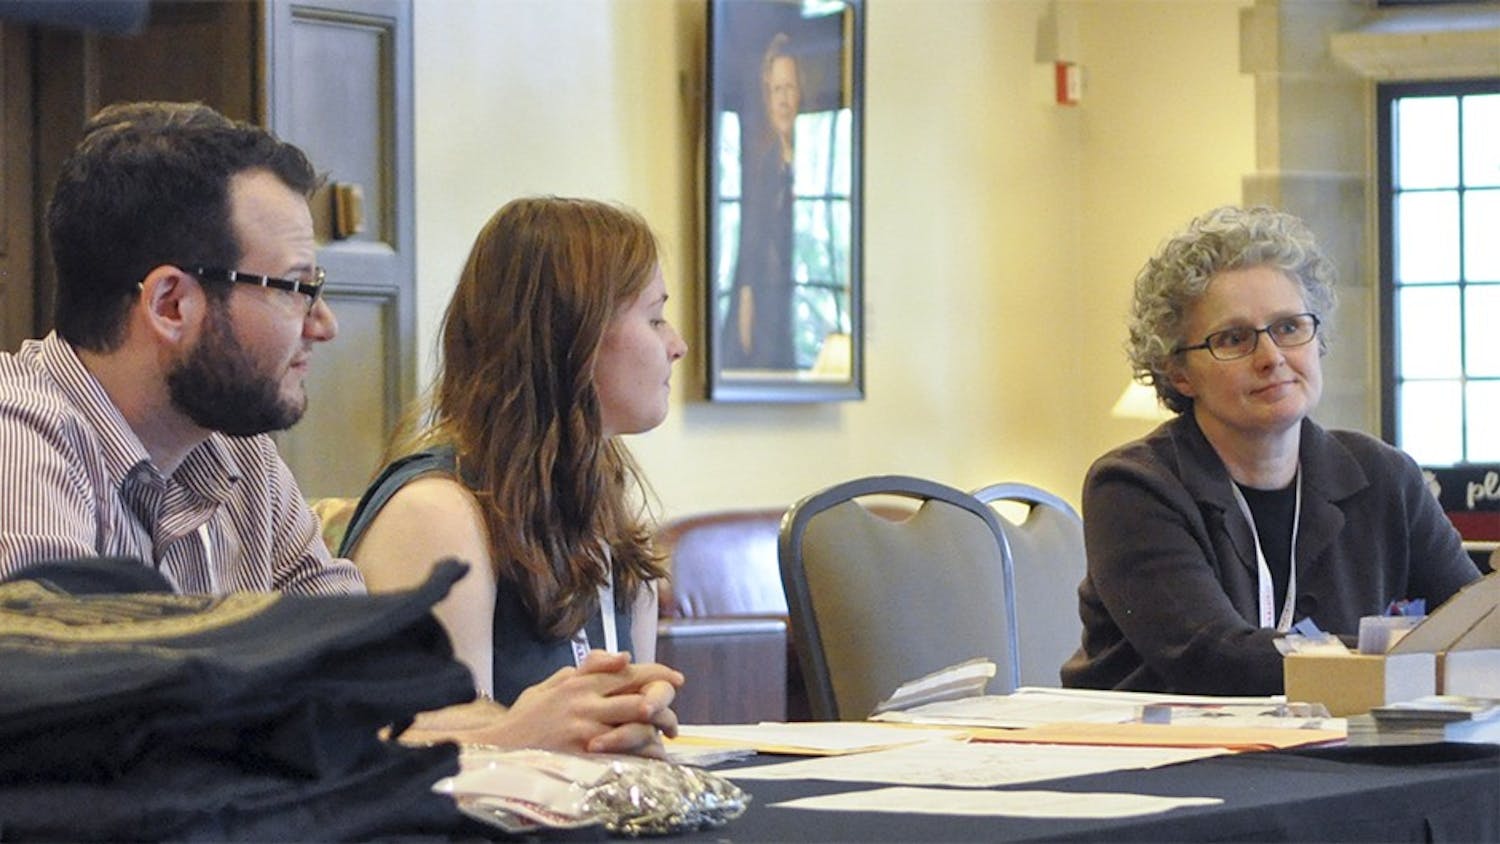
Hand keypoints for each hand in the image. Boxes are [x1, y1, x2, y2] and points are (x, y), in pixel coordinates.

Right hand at [412, 652, 683, 757]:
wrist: (499, 748)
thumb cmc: (528, 716)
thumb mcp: (554, 681)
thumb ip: (588, 667)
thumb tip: (623, 656)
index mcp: (581, 681)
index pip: (630, 672)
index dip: (659, 674)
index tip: (677, 680)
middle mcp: (586, 702)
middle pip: (640, 699)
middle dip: (664, 709)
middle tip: (673, 721)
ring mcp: (585, 729)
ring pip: (636, 727)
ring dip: (656, 735)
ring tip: (664, 742)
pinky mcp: (582, 754)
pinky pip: (623, 754)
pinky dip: (641, 756)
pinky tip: (649, 760)